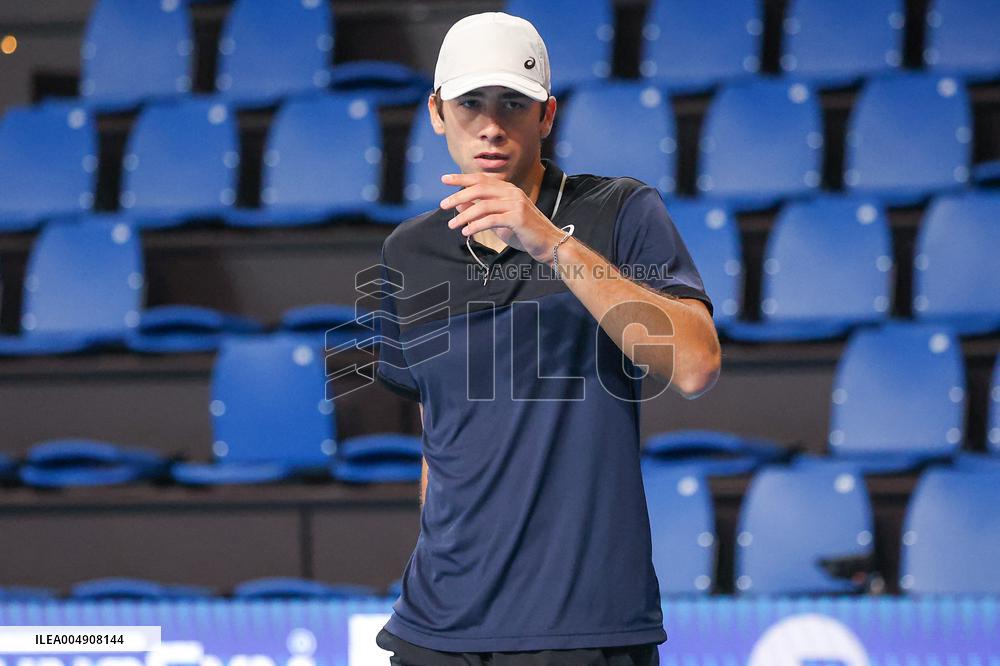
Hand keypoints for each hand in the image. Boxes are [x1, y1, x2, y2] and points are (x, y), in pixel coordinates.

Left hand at [440, 173, 563, 263]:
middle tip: (442, 205)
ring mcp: (516, 204)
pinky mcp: (518, 218)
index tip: (444, 179)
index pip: (481, 179)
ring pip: (483, 205)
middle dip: (458, 195)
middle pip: (479, 188)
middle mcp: (512, 193)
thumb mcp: (498, 220)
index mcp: (508, 190)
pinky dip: (476, 225)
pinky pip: (491, 219)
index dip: (461, 178)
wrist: (548, 244)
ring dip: (464, 215)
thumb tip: (459, 203)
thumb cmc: (523, 232)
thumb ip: (481, 211)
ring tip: (452, 225)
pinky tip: (466, 232)